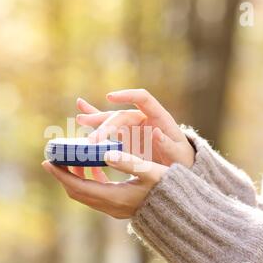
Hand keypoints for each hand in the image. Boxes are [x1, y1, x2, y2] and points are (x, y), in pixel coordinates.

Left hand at [42, 151, 168, 218]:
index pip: (77, 187)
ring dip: (75, 178)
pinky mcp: (117, 207)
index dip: (61, 175)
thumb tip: (106, 152)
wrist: (179, 210)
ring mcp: (113, 209)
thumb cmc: (167, 187)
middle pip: (76, 192)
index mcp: (113, 197)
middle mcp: (110, 206)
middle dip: (63, 175)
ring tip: (72, 159)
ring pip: (84, 194)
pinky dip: (89, 181)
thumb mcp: (150, 171)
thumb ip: (129, 161)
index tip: (47, 161)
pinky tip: (94, 167)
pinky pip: (95, 194)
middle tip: (55, 158)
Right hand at [76, 89, 194, 167]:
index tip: (110, 97)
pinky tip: (81, 114)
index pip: (142, 98)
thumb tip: (155, 132)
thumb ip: (168, 144)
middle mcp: (143, 118)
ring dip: (95, 121)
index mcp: (158, 116)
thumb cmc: (181, 158)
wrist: (179, 166)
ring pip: (111, 120)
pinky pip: (108, 128)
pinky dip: (96, 122)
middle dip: (105, 125)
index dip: (126, 95)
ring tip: (80, 120)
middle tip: (93, 140)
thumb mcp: (178, 154)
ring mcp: (133, 127)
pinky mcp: (126, 137)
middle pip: (121, 116)